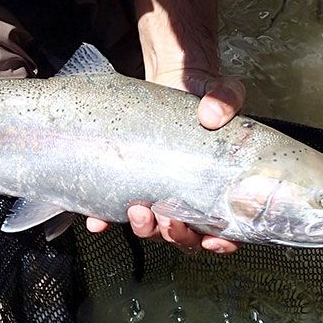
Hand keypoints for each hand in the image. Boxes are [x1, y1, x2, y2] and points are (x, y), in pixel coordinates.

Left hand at [86, 68, 244, 254]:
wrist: (175, 81)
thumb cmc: (206, 96)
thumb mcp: (222, 93)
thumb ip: (225, 99)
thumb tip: (211, 114)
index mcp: (217, 187)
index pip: (223, 228)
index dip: (221, 241)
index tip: (211, 238)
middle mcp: (187, 196)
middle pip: (183, 234)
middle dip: (175, 233)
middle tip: (168, 214)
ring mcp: (157, 192)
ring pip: (151, 228)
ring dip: (144, 228)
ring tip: (138, 210)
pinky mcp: (130, 183)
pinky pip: (114, 210)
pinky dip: (105, 220)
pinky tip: (97, 222)